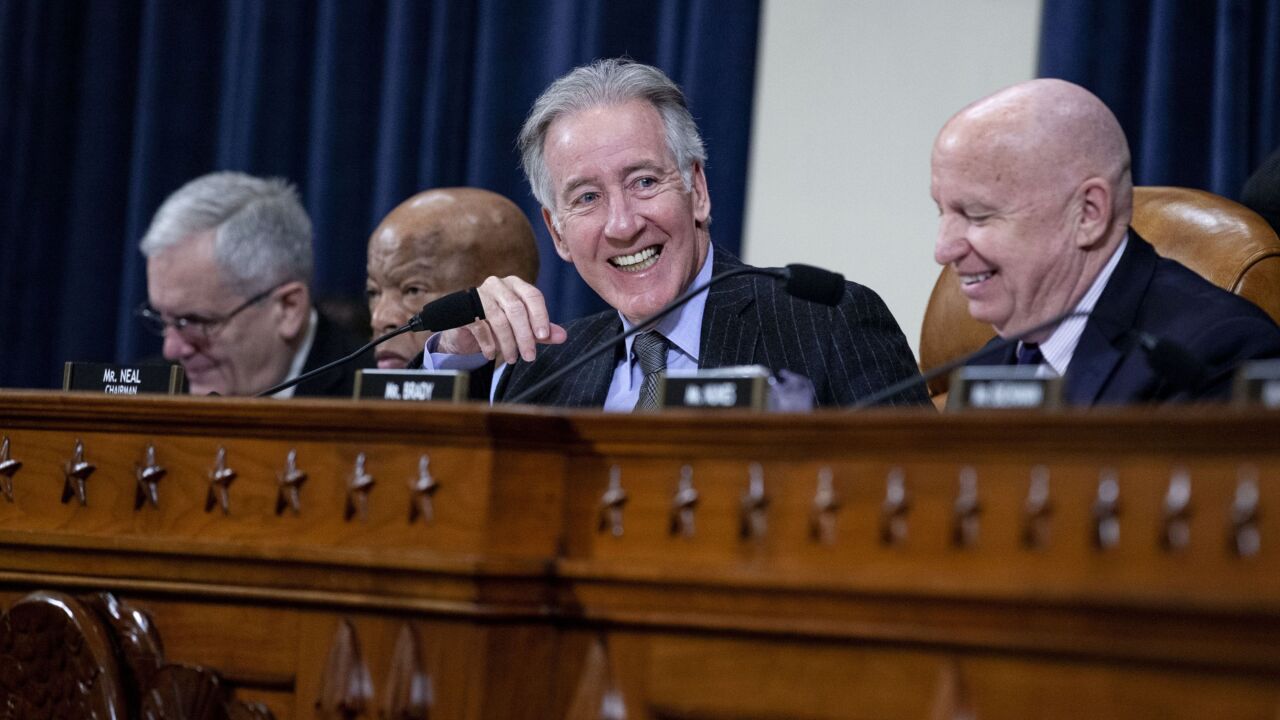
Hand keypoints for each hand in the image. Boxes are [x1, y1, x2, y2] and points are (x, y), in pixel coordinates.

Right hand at [433, 276, 567, 363]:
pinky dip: (488, 343)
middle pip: (517, 309)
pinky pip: (480, 326)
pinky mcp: (464, 308)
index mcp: (516, 285)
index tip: (544, 336)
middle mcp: (498, 285)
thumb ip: (542, 331)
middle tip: (529, 356)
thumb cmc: (497, 325)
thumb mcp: (523, 328)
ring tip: (512, 358)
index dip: (540, 316)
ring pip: (499, 319)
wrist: (464, 328)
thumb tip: (562, 336)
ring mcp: (480, 294)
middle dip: (525, 335)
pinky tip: (491, 354)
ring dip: (508, 343)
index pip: (533, 296)